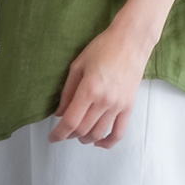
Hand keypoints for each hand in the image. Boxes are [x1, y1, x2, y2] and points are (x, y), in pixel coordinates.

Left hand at [49, 21, 154, 147]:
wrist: (131, 41)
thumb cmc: (103, 48)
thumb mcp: (77, 66)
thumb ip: (67, 92)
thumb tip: (59, 114)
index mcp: (89, 89)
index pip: (70, 121)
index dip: (59, 133)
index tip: (53, 138)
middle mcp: (104, 101)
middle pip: (83, 130)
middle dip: (70, 135)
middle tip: (64, 132)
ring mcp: (118, 105)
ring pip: (98, 133)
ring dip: (85, 139)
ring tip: (79, 135)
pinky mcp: (129, 106)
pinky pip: (119, 132)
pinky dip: (108, 142)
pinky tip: (99, 143)